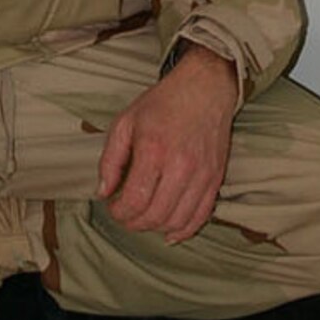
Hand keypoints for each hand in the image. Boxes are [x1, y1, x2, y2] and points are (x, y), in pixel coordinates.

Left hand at [97, 45, 237, 243]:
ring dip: (156, 228)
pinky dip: (184, 230)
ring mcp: (201, 174)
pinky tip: (170, 231)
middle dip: (134, 223)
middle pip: (155, 216)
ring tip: (144, 218)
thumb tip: (103, 192)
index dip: (119, 212)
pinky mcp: (216, 178)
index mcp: (153, 150)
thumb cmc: (164, 103)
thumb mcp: (126, 121)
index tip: (113, 207)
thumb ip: (110, 159)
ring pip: (177, 221)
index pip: (135, 201)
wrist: (205, 88)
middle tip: (125, 215)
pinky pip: (201, 217)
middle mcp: (180, 166)